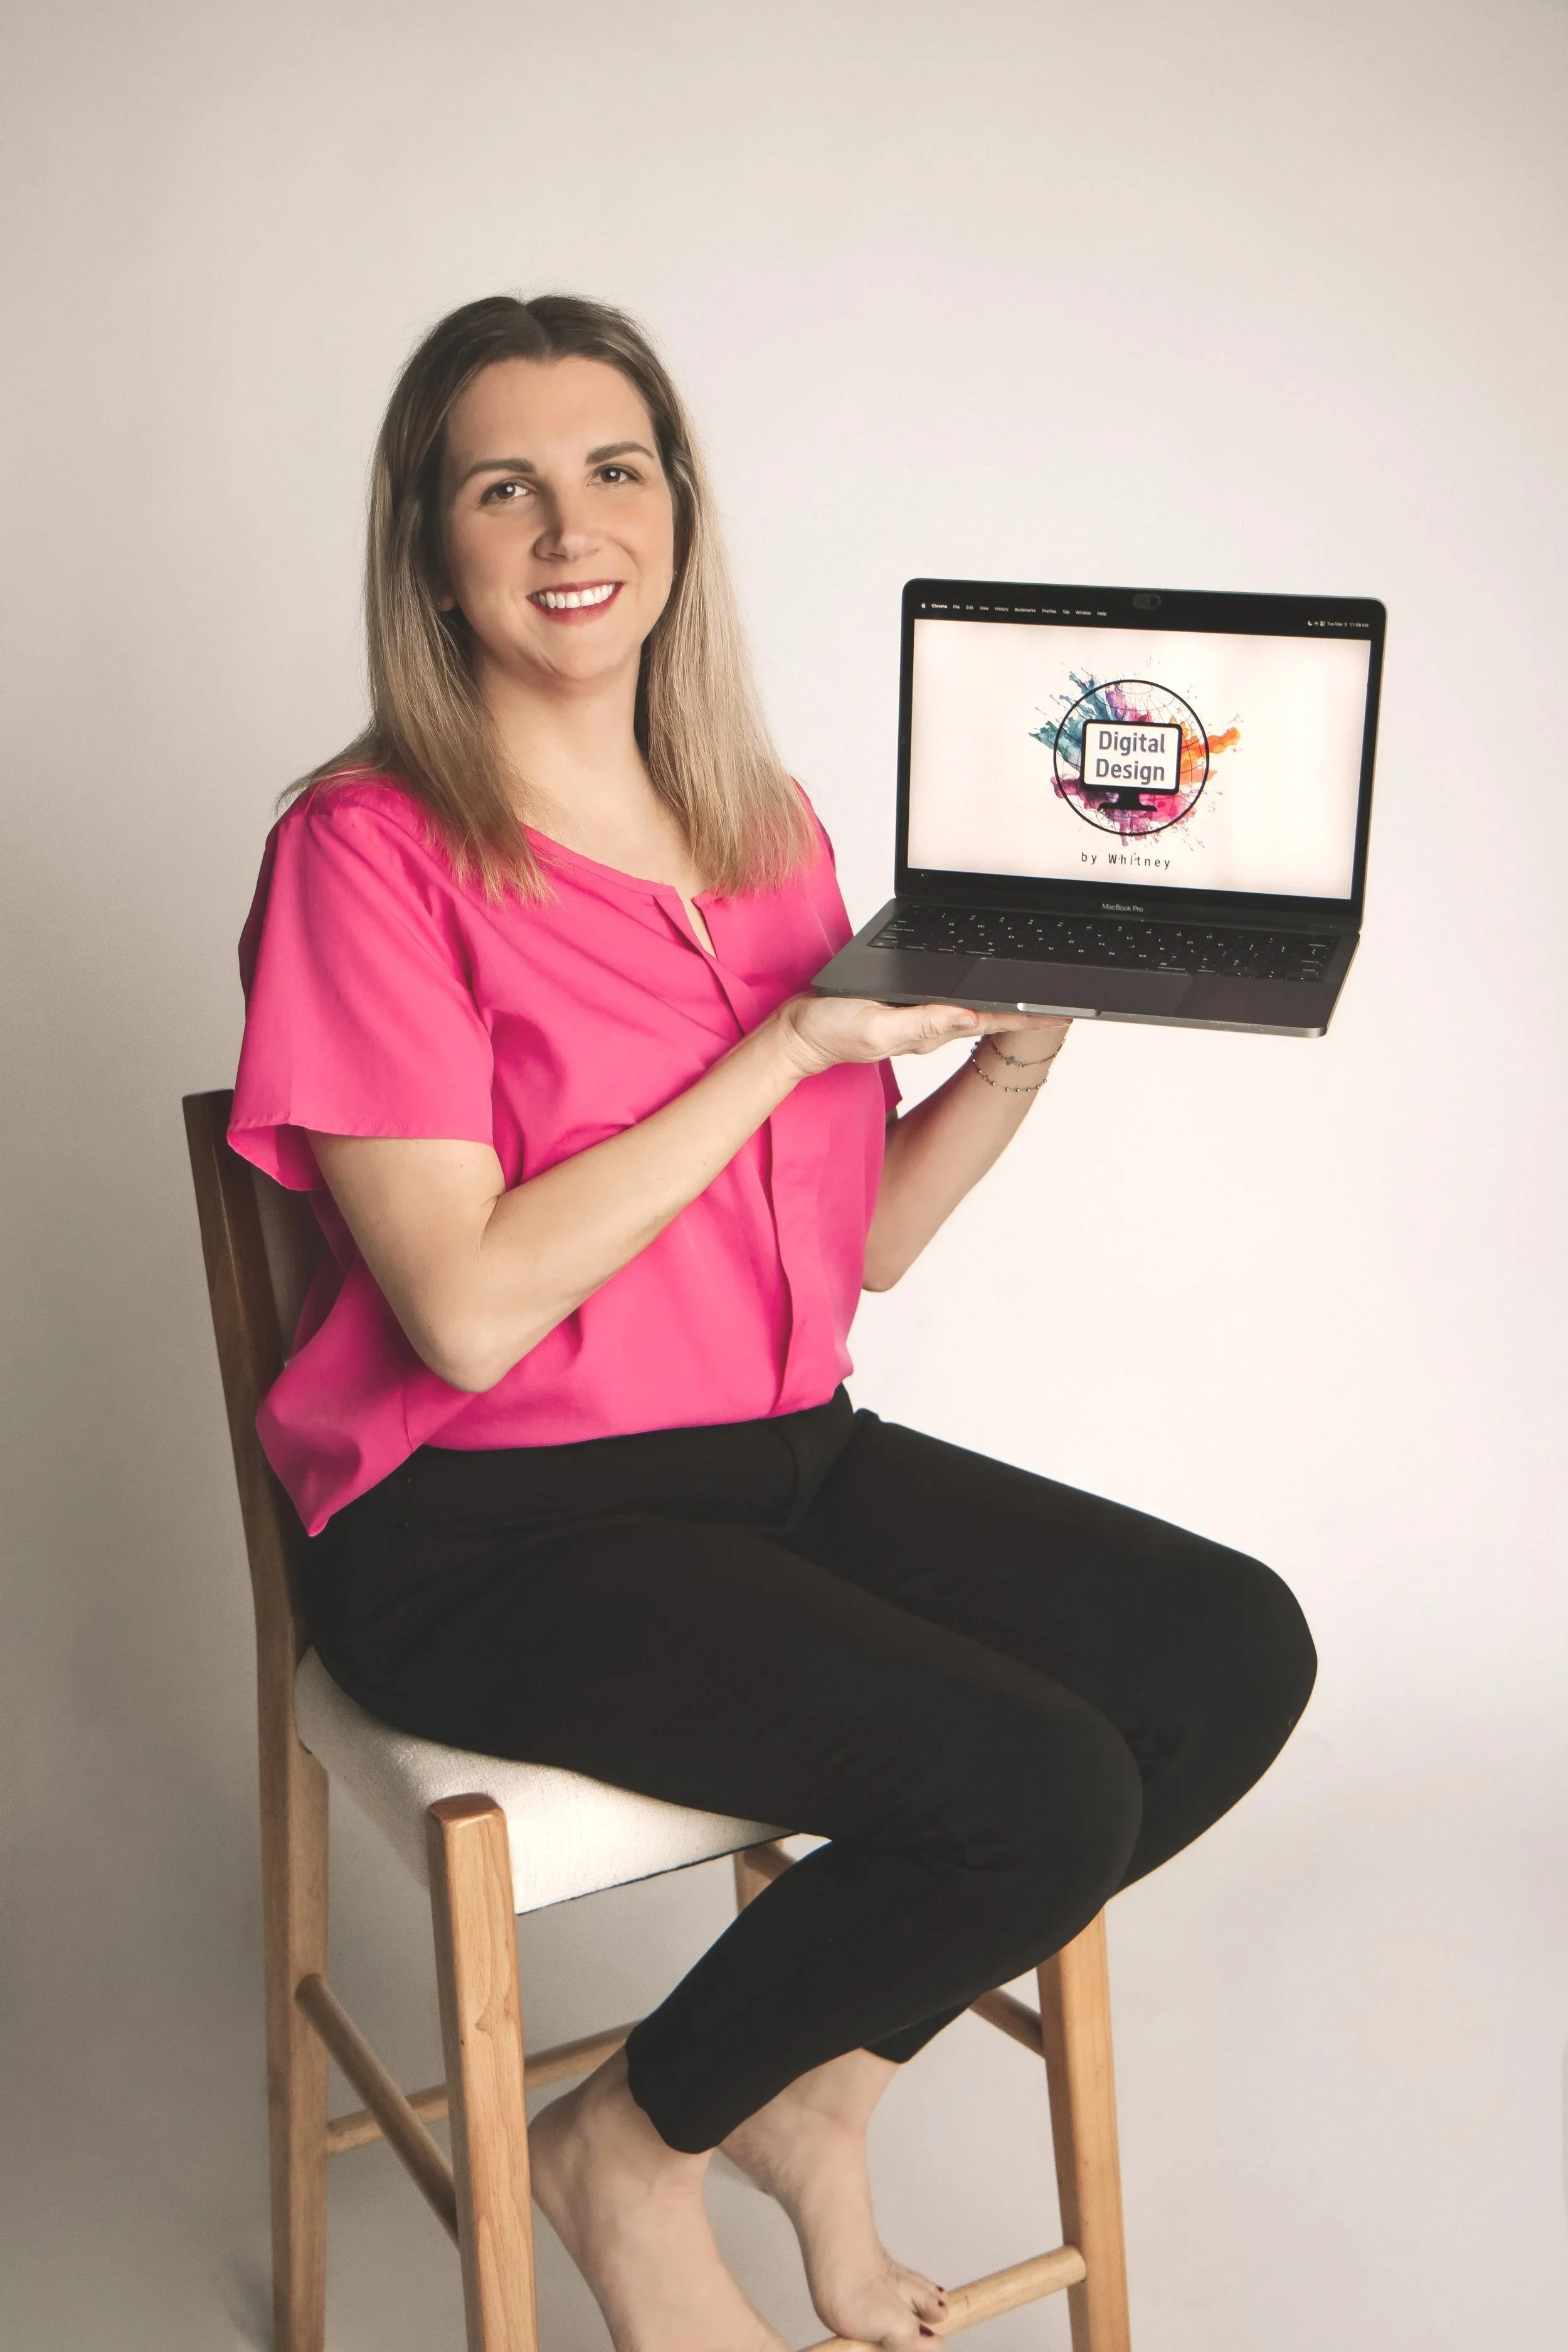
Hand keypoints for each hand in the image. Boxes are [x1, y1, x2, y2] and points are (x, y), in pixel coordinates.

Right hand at [773, 994, 1067, 1079]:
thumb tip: (968, 1015)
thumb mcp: (877, 1026)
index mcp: (934, 1029)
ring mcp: (922, 1017)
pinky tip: (984, 986)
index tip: (1068, 1010)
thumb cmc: (832, 1032)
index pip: (994, 1021)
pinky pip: (950, 997)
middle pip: (994, 1014)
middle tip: (1068, 998)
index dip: (1032, 1016)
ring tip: (1039, 991)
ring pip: (976, 1005)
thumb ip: (922, 1022)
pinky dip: (975, 991)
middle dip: (1031, 1008)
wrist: (799, 1032)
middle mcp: (935, 1024)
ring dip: (1008, 999)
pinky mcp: (907, 1006)